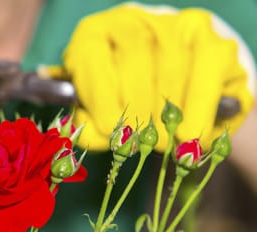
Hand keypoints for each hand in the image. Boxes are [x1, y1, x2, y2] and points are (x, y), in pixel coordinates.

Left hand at [59, 4, 254, 150]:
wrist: (174, 91)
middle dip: (134, 106)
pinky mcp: (214, 43)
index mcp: (94, 34)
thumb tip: (85, 133)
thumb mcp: (98, 110)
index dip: (100, 93)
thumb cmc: (122, 102)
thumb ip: (88, 122)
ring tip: (160, 143)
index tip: (108, 127)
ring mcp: (176, 27)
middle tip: (136, 142)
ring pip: (171, 65)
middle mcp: (134, 21)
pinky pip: (206, 74)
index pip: (92, 53)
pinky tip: (188, 134)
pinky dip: (196, 109)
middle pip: (134, 56)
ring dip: (164, 111)